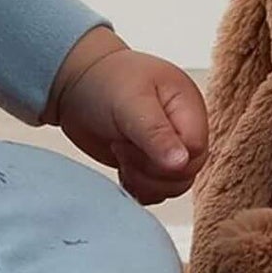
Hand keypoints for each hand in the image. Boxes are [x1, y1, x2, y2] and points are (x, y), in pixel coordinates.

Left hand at [50, 42, 210, 205]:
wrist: (76, 85)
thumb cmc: (104, 81)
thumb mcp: (130, 103)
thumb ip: (156, 134)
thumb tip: (182, 163)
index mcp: (187, 106)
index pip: (196, 150)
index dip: (167, 157)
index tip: (134, 140)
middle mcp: (182, 128)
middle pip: (187, 172)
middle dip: (151, 170)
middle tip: (122, 146)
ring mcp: (167, 147)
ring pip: (173, 185)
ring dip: (143, 180)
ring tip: (120, 152)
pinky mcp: (150, 163)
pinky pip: (157, 191)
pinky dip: (137, 187)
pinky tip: (121, 167)